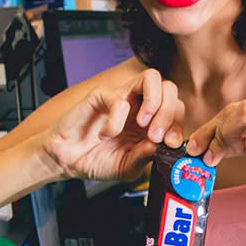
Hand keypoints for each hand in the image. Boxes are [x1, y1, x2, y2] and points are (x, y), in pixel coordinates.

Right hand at [42, 68, 185, 181]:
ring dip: (154, 102)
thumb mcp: (128, 167)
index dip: (178, 125)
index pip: (176, 109)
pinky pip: (118, 98)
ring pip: (151, 78)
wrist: (67, 160)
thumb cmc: (97, 160)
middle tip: (156, 136)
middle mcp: (139, 104)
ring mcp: (122, 97)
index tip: (170, 144)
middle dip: (169, 113)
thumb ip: (146, 156)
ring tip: (144, 125)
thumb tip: (163, 145)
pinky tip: (106, 135)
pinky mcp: (101, 96)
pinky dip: (116, 120)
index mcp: (151, 121)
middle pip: (169, 89)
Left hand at [184, 88, 245, 209]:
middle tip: (206, 155)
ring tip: (228, 154)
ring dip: (228, 135)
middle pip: (235, 108)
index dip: (209, 126)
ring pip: (244, 112)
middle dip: (213, 133)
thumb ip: (234, 140)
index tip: (195, 145)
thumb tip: (203, 144)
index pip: (233, 107)